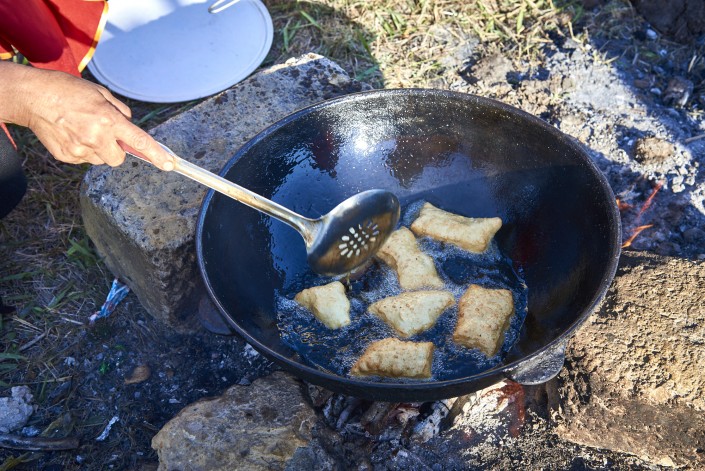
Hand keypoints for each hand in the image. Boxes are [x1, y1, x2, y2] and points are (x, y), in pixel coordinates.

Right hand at [0, 62, 173, 169]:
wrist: (33, 97)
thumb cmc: (69, 91)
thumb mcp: (101, 94)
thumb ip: (120, 111)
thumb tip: (130, 125)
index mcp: (109, 120)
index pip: (139, 141)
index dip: (157, 155)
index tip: (169, 165)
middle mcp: (96, 137)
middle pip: (119, 159)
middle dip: (116, 150)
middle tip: (103, 134)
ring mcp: (80, 149)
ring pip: (100, 160)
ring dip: (98, 150)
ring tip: (82, 130)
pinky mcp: (66, 156)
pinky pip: (84, 159)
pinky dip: (82, 150)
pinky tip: (71, 134)